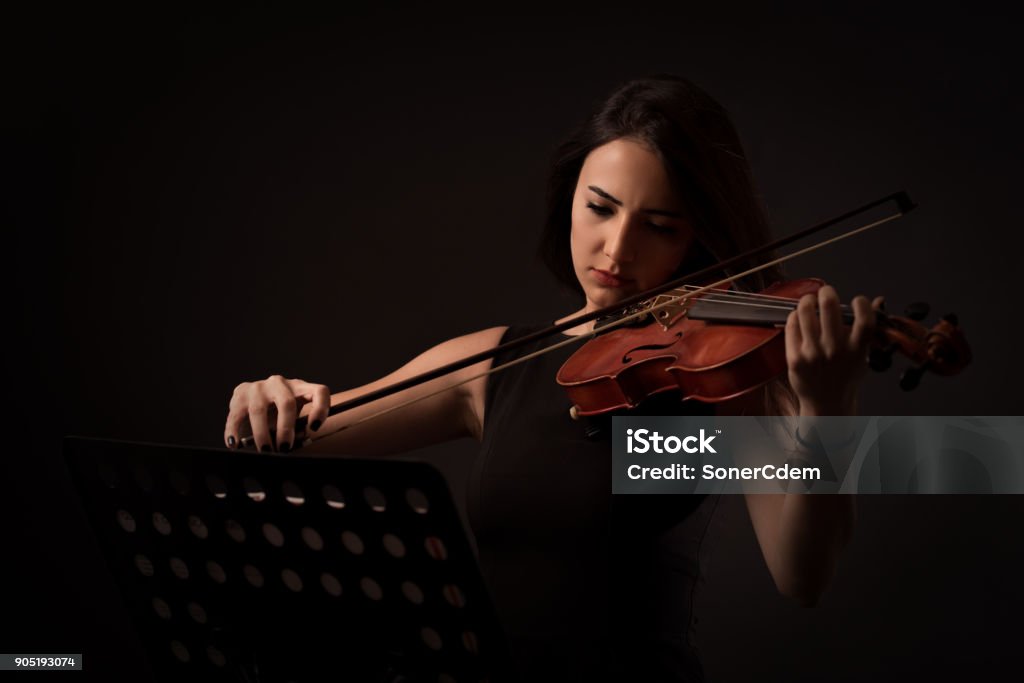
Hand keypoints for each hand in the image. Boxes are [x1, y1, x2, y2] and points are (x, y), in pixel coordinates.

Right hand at [224, 375, 330, 451]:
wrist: (257, 398)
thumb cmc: (280, 413)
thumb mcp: (293, 417)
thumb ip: (296, 430)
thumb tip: (291, 448)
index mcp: (301, 388)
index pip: (319, 391)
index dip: (320, 409)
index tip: (314, 427)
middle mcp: (280, 384)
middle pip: (286, 403)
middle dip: (285, 429)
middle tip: (284, 448)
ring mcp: (259, 387)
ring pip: (259, 409)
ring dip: (262, 433)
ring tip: (265, 449)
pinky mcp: (241, 393)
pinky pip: (236, 414)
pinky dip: (234, 430)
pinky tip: (233, 443)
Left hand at [785, 285, 883, 415]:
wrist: (826, 404)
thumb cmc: (845, 378)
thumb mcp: (862, 356)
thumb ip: (867, 331)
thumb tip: (877, 301)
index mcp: (857, 350)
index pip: (865, 318)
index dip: (862, 303)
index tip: (857, 300)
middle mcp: (835, 350)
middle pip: (830, 307)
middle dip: (827, 292)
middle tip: (826, 292)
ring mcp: (813, 354)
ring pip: (806, 312)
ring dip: (807, 300)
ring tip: (809, 300)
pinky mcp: (795, 358)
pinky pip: (792, 326)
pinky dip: (795, 316)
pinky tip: (798, 316)